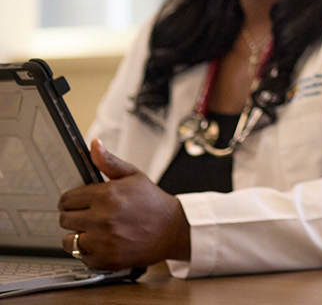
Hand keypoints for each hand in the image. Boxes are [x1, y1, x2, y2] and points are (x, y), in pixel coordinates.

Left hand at [57, 139, 190, 269]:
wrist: (174, 229)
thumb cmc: (153, 202)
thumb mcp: (134, 176)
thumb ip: (109, 162)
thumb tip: (94, 145)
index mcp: (107, 195)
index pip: (66, 200)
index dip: (71, 201)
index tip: (80, 204)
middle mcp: (103, 218)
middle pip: (64, 220)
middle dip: (74, 217)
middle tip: (89, 217)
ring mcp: (105, 240)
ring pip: (69, 241)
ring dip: (79, 237)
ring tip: (95, 232)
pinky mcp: (108, 259)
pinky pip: (82, 257)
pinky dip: (90, 253)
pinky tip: (103, 244)